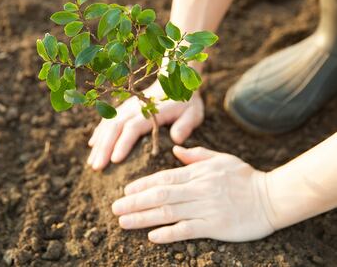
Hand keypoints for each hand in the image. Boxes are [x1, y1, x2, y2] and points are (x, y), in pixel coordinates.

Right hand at [87, 81, 204, 169]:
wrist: (175, 80)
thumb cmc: (185, 102)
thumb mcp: (193, 113)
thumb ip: (185, 125)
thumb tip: (176, 139)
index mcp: (151, 111)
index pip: (133, 128)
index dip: (123, 143)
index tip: (114, 160)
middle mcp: (134, 108)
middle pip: (115, 127)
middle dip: (104, 148)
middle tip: (96, 167)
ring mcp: (126, 107)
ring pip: (108, 125)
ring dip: (99, 144)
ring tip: (91, 163)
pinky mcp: (123, 108)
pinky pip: (107, 120)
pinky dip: (99, 132)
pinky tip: (92, 146)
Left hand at [112, 146, 274, 242]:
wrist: (272, 197)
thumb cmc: (245, 177)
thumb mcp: (221, 159)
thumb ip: (196, 155)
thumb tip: (176, 150)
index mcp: (198, 172)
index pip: (164, 178)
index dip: (143, 185)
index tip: (125, 191)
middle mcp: (198, 189)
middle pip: (160, 195)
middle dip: (135, 202)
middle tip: (115, 208)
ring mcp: (206, 208)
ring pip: (169, 212)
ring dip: (143, 218)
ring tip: (124, 222)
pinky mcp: (215, 225)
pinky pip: (187, 229)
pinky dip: (168, 233)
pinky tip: (152, 236)